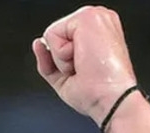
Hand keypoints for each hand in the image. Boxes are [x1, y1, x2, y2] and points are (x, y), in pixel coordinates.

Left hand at [32, 6, 137, 126]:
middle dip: (62, 60)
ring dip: (63, 59)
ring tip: (85, 64)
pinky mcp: (87, 17)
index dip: (63, 62)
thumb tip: (38, 43)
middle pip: (55, 37)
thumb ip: (49, 58)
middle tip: (85, 69)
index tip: (85, 72)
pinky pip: (52, 35)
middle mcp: (98, 21)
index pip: (62, 41)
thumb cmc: (96, 94)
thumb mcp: (64, 76)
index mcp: (98, 33)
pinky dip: (61, 55)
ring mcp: (94, 16)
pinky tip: (82, 58)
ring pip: (52, 35)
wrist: (111, 100)